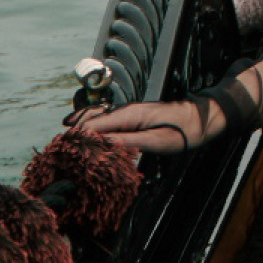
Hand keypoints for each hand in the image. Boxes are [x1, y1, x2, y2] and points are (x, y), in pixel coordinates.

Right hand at [77, 95, 220, 157]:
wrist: (201, 119)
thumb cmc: (182, 131)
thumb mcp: (155, 141)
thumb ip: (129, 142)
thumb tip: (104, 145)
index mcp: (128, 114)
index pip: (94, 124)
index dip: (77, 137)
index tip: (63, 150)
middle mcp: (125, 111)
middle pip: (92, 120)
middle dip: (77, 134)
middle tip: (61, 151)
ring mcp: (129, 114)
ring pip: (100, 121)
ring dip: (86, 133)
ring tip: (71, 149)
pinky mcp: (134, 119)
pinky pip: (110, 124)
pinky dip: (98, 133)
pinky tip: (94, 144)